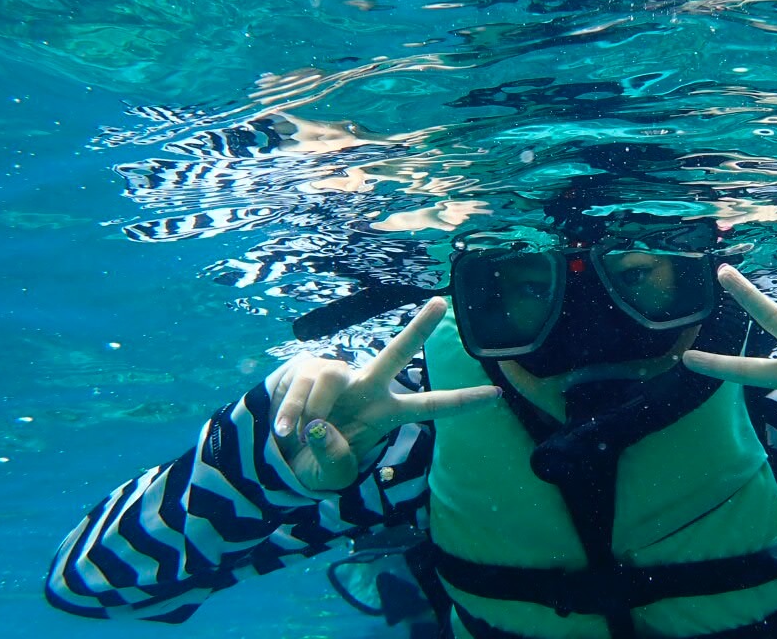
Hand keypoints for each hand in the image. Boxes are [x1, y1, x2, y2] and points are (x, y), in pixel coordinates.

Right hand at [266, 297, 499, 490]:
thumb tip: (320, 428)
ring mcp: (338, 376)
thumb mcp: (331, 475)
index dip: (462, 402)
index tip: (497, 394)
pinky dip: (289, 414)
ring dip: (313, 411)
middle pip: (398, 353)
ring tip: (298, 436)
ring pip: (332, 377)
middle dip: (419, 328)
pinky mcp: (306, 370)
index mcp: (386, 414)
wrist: (279, 455)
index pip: (431, 407)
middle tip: (442, 302)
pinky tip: (282, 431)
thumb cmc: (318, 462)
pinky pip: (301, 387)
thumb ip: (334, 458)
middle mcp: (369, 388)